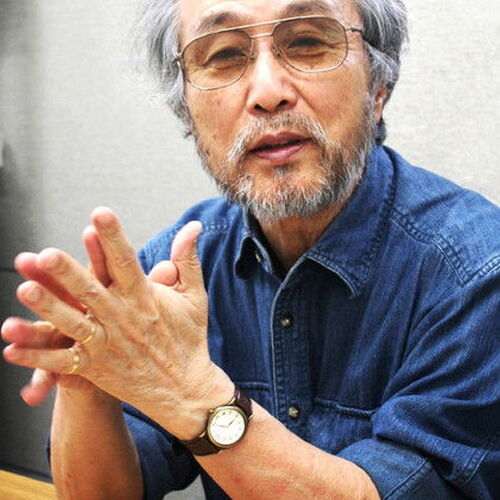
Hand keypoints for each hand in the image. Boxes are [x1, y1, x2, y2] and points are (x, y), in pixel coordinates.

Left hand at [2, 208, 230, 437]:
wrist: (186, 388)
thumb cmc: (189, 338)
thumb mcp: (194, 296)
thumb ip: (187, 259)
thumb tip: (193, 226)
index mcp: (146, 298)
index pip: (126, 262)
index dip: (113, 237)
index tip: (100, 214)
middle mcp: (124, 319)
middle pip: (92, 292)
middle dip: (69, 273)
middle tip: (47, 255)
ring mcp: (109, 345)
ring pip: (74, 324)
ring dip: (49, 307)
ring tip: (26, 289)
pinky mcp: (97, 368)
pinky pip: (64, 363)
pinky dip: (38, 357)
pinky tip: (11, 348)